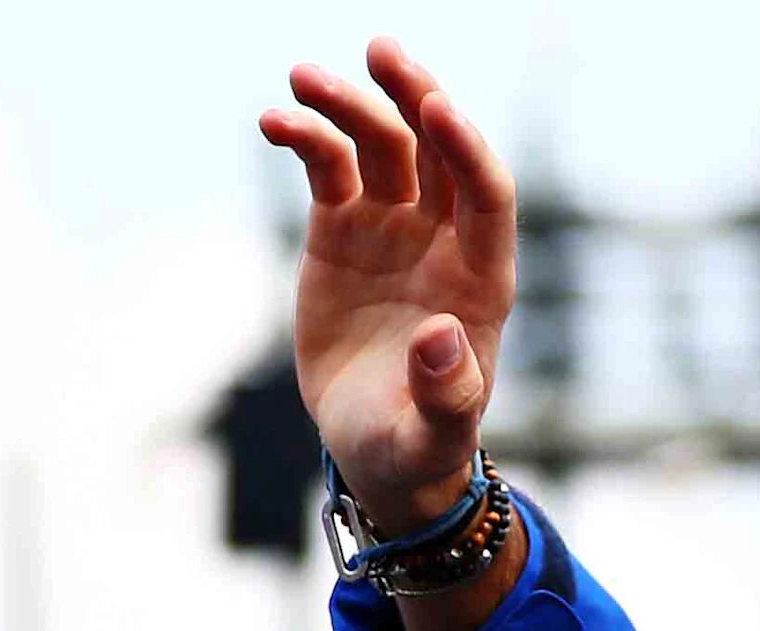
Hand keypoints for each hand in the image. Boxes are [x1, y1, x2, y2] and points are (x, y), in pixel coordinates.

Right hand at [259, 39, 515, 530]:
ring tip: (302, 76)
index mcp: (482, 278)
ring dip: (348, 106)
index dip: (467, 149)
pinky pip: (327, 170)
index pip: (486, 194)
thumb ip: (447, 392)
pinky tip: (273, 121)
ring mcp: (392, 230)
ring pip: (379, 148)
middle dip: (414, 97)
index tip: (436, 108)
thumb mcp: (433, 433)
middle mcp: (442, 240)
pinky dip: (304, 140)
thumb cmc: (417, 444)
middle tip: (382, 52)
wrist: (377, 449)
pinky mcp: (342, 232)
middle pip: (436, 150)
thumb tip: (443, 335)